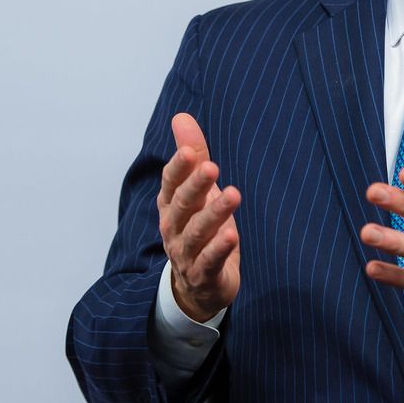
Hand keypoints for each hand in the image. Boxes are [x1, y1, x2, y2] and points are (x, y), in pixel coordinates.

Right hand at [157, 113, 240, 322]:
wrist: (196, 286)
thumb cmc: (198, 227)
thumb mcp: (197, 191)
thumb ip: (192, 154)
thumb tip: (181, 116)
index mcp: (170, 205)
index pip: (170, 183)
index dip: (180, 167)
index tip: (191, 152)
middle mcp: (173, 227)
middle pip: (182, 205)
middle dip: (195, 185)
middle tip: (212, 166)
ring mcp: (186, 253)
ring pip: (197, 232)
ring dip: (214, 213)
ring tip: (233, 194)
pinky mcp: (203, 274)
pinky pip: (209, 261)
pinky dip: (219, 249)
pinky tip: (232, 235)